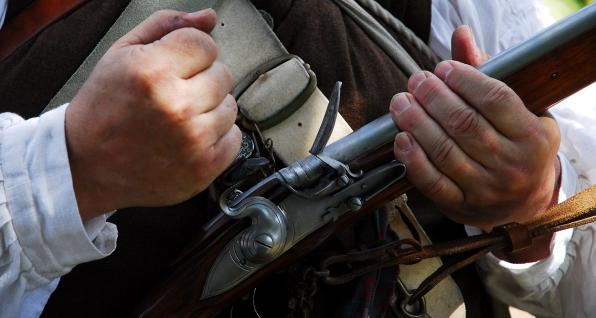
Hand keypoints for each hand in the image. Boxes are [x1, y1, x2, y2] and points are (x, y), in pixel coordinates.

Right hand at [66, 9, 240, 219]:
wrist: (87, 166)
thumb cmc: (103, 111)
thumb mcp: (122, 55)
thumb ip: (166, 27)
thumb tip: (207, 17)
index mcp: (152, 72)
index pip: (205, 43)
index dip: (190, 52)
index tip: (174, 66)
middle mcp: (176, 106)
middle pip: (223, 74)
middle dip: (201, 79)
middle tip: (173, 95)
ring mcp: (193, 140)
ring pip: (231, 106)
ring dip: (210, 109)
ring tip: (178, 118)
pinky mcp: (204, 168)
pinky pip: (234, 138)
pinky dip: (217, 137)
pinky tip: (189, 138)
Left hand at [390, 26, 559, 230]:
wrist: (525, 204)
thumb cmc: (518, 147)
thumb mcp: (518, 112)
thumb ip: (487, 74)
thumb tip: (460, 36)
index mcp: (532, 137)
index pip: (495, 100)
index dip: (464, 79)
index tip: (443, 68)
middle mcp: (512, 165)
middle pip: (464, 124)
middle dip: (434, 97)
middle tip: (416, 81)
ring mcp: (486, 190)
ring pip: (444, 151)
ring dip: (416, 123)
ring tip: (401, 103)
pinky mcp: (461, 206)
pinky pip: (432, 182)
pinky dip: (412, 159)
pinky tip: (400, 138)